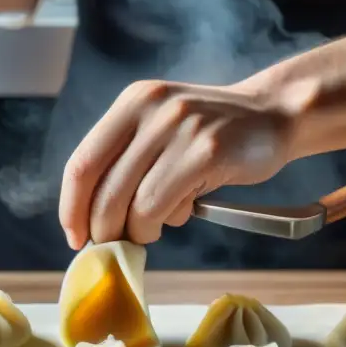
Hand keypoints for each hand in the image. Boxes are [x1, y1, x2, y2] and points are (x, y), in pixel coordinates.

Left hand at [59, 78, 319, 248]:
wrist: (274, 114)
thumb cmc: (213, 133)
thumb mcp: (162, 128)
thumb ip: (128, 160)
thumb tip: (92, 218)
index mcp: (132, 102)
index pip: (82, 163)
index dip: (71, 207)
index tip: (75, 236)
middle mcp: (150, 109)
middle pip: (102, 188)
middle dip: (102, 229)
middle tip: (113, 245)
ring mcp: (179, 128)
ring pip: (131, 203)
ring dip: (134, 231)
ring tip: (150, 230)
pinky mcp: (205, 152)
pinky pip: (161, 206)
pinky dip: (160, 224)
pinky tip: (178, 216)